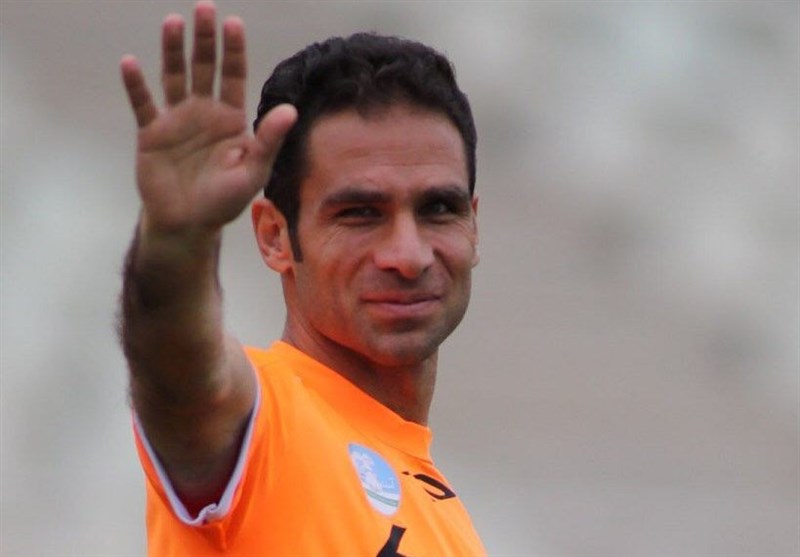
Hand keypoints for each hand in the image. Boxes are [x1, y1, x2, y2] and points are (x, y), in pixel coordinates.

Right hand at [120, 1, 295, 235]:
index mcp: (231, 119)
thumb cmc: (224, 201)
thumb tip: (290, 110)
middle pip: (204, 68)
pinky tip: (130, 63)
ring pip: (175, 78)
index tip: (233, 23)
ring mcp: (176, 120)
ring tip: (173, 23)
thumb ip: (269, 141)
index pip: (234, 76)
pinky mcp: (151, 134)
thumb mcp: (253, 172)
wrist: (188, 224)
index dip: (234, 51)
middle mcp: (204, 113)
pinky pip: (143, 105)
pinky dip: (136, 86)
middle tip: (204, 8)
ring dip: (173, 51)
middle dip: (205, 39)